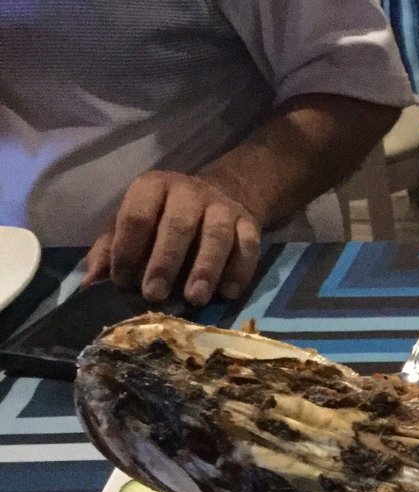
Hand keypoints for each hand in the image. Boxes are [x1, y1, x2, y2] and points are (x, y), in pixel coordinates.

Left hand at [83, 171, 261, 305]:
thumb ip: (111, 248)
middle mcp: (188, 191)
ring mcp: (222, 206)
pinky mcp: (249, 223)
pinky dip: (239, 270)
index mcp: (153, 187)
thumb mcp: (133, 223)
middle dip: (165, 262)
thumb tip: (90, 282)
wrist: (219, 195)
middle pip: (178, 224)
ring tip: (195, 298)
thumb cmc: (165, 216)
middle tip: (155, 295)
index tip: (124, 281)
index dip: (128, 249)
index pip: (137, 215)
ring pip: (216, 235)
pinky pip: (249, 246)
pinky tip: (228, 293)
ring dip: (205, 268)